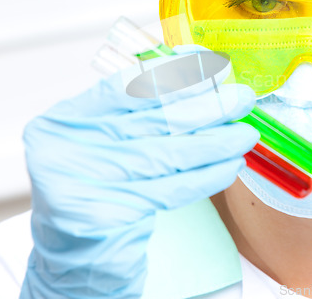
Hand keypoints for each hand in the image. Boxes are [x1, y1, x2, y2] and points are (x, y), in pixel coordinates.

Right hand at [19, 47, 258, 298]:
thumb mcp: (98, 136)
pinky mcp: (112, 218)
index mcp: (65, 120)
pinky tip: (230, 165)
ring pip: (169, 155)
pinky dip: (207, 176)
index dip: (174, 76)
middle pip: (155, 120)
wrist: (69, 243)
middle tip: (242, 99)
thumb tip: (199, 80)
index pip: (126, 87)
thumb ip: (136, 109)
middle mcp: (71, 148)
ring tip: (246, 134)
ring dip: (216, 142)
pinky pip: (173, 190)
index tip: (211, 69)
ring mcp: (88, 185)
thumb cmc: (92, 177)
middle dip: (208, 106)